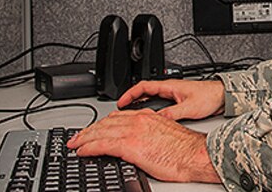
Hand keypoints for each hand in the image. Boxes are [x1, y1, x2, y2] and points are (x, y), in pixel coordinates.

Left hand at [67, 110, 220, 182]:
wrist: (195, 155)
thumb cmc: (185, 151)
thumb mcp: (164, 136)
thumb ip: (148, 135)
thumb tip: (139, 145)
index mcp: (147, 117)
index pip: (117, 117)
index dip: (101, 124)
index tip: (94, 130)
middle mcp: (138, 120)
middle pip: (105, 122)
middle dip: (89, 130)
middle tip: (78, 137)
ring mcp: (133, 131)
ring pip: (100, 132)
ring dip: (84, 138)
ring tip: (76, 144)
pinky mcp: (130, 145)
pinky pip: (102, 144)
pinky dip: (89, 147)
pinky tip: (82, 151)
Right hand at [118, 79, 224, 120]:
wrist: (222, 96)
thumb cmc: (209, 96)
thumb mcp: (189, 108)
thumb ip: (173, 114)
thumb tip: (158, 121)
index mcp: (169, 86)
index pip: (143, 86)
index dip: (129, 93)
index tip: (120, 102)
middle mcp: (170, 89)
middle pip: (145, 93)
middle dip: (132, 100)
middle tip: (122, 111)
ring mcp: (173, 95)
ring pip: (152, 99)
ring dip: (142, 105)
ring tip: (133, 116)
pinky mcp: (178, 101)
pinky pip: (160, 104)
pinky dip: (152, 110)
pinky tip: (151, 119)